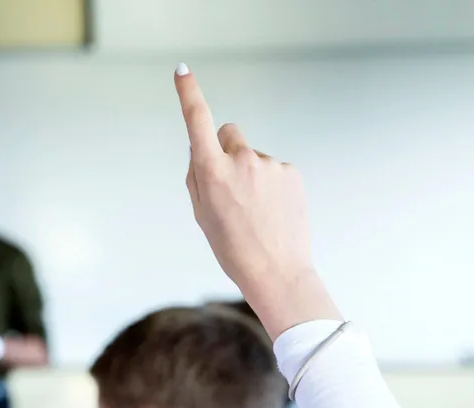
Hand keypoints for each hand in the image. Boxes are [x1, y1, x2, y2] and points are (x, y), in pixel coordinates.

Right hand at [174, 64, 339, 338]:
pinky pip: (273, 169)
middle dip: (226, 149)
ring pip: (252, 156)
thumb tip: (200, 149)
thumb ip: (197, 176)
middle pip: (228, 133)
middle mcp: (241, 160)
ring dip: (250, 174)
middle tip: (230, 187)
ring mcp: (269, 164)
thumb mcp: (202, 213)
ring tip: (255, 211)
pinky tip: (271, 211)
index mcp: (212, 172)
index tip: (182, 71)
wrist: (276, 271)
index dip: (188, 94)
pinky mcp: (291, 172)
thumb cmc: (232, 247)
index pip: (197, 122)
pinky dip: (270, 185)